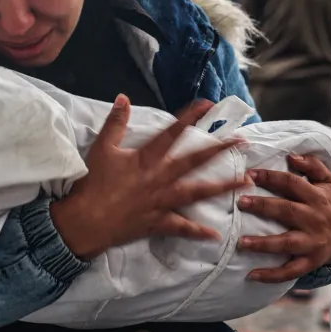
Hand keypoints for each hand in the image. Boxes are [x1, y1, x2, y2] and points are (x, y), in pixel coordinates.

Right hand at [50, 96, 249, 259]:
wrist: (85, 221)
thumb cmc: (92, 184)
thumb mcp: (101, 149)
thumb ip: (115, 123)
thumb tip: (123, 98)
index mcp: (147, 158)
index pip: (172, 133)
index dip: (190, 116)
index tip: (207, 105)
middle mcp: (160, 178)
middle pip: (194, 161)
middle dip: (219, 149)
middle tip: (241, 142)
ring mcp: (162, 201)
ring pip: (198, 192)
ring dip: (223, 187)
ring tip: (246, 183)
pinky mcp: (158, 222)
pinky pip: (182, 227)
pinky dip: (198, 231)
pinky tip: (216, 234)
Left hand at [237, 154, 330, 282]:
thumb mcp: (329, 181)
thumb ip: (313, 166)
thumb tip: (292, 156)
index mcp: (316, 197)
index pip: (291, 183)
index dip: (270, 177)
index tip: (249, 174)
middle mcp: (314, 219)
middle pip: (286, 211)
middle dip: (263, 206)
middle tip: (241, 202)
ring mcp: (312, 242)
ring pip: (286, 243)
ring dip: (263, 243)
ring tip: (241, 242)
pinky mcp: (310, 262)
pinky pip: (290, 270)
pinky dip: (272, 275)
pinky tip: (252, 275)